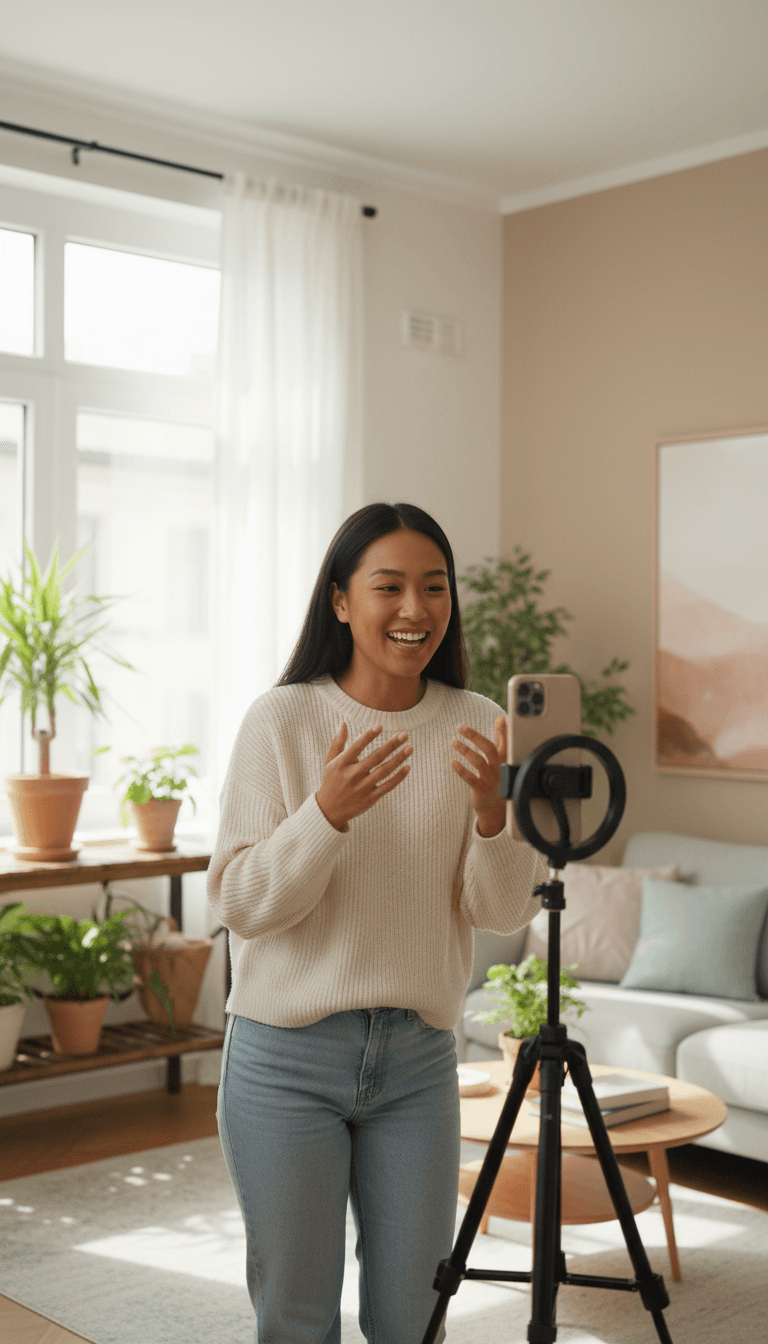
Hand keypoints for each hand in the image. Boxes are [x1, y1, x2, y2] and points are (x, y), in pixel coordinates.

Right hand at [316, 723, 411, 830]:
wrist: (329, 809)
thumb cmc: (331, 780)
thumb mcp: (330, 761)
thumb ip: (338, 742)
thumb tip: (344, 722)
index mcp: (341, 764)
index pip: (356, 747)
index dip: (368, 736)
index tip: (380, 725)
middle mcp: (352, 775)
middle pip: (375, 758)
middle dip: (391, 745)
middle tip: (404, 734)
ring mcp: (362, 788)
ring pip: (384, 771)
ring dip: (398, 759)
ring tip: (410, 747)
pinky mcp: (370, 799)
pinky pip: (387, 786)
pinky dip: (398, 777)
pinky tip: (407, 767)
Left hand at [450, 716, 506, 837]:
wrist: (495, 808)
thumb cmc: (497, 778)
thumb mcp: (501, 759)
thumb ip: (501, 739)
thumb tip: (501, 718)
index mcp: (504, 760)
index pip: (506, 742)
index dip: (504, 731)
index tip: (500, 719)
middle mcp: (499, 768)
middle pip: (489, 749)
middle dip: (474, 736)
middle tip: (460, 727)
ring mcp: (491, 779)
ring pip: (479, 762)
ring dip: (465, 750)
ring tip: (453, 741)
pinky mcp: (481, 790)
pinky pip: (470, 778)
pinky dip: (461, 770)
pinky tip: (452, 762)